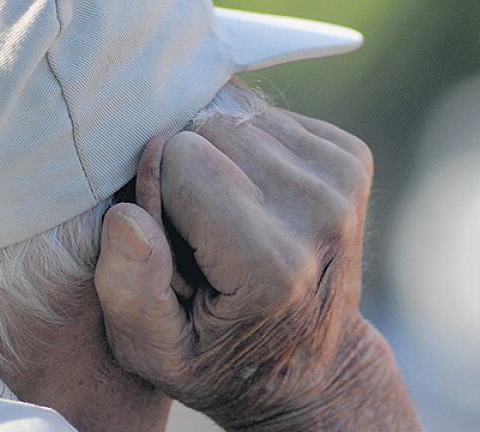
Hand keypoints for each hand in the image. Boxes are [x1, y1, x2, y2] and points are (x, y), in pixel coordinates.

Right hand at [94, 107, 419, 430]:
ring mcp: (344, 181)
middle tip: (199, 232)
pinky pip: (269, 116)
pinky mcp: (354, 157)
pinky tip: (256, 199)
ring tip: (226, 218)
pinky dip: (251, 150)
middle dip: (187, 168)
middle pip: (208, 127)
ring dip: (219, 156)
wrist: (317, 366)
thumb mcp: (156, 354)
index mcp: (271, 264)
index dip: (156, 193)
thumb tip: (126, 217)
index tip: (171, 245)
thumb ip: (130, 292)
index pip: (179, 157)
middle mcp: (319, 213)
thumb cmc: (219, 359)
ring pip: (237, 114)